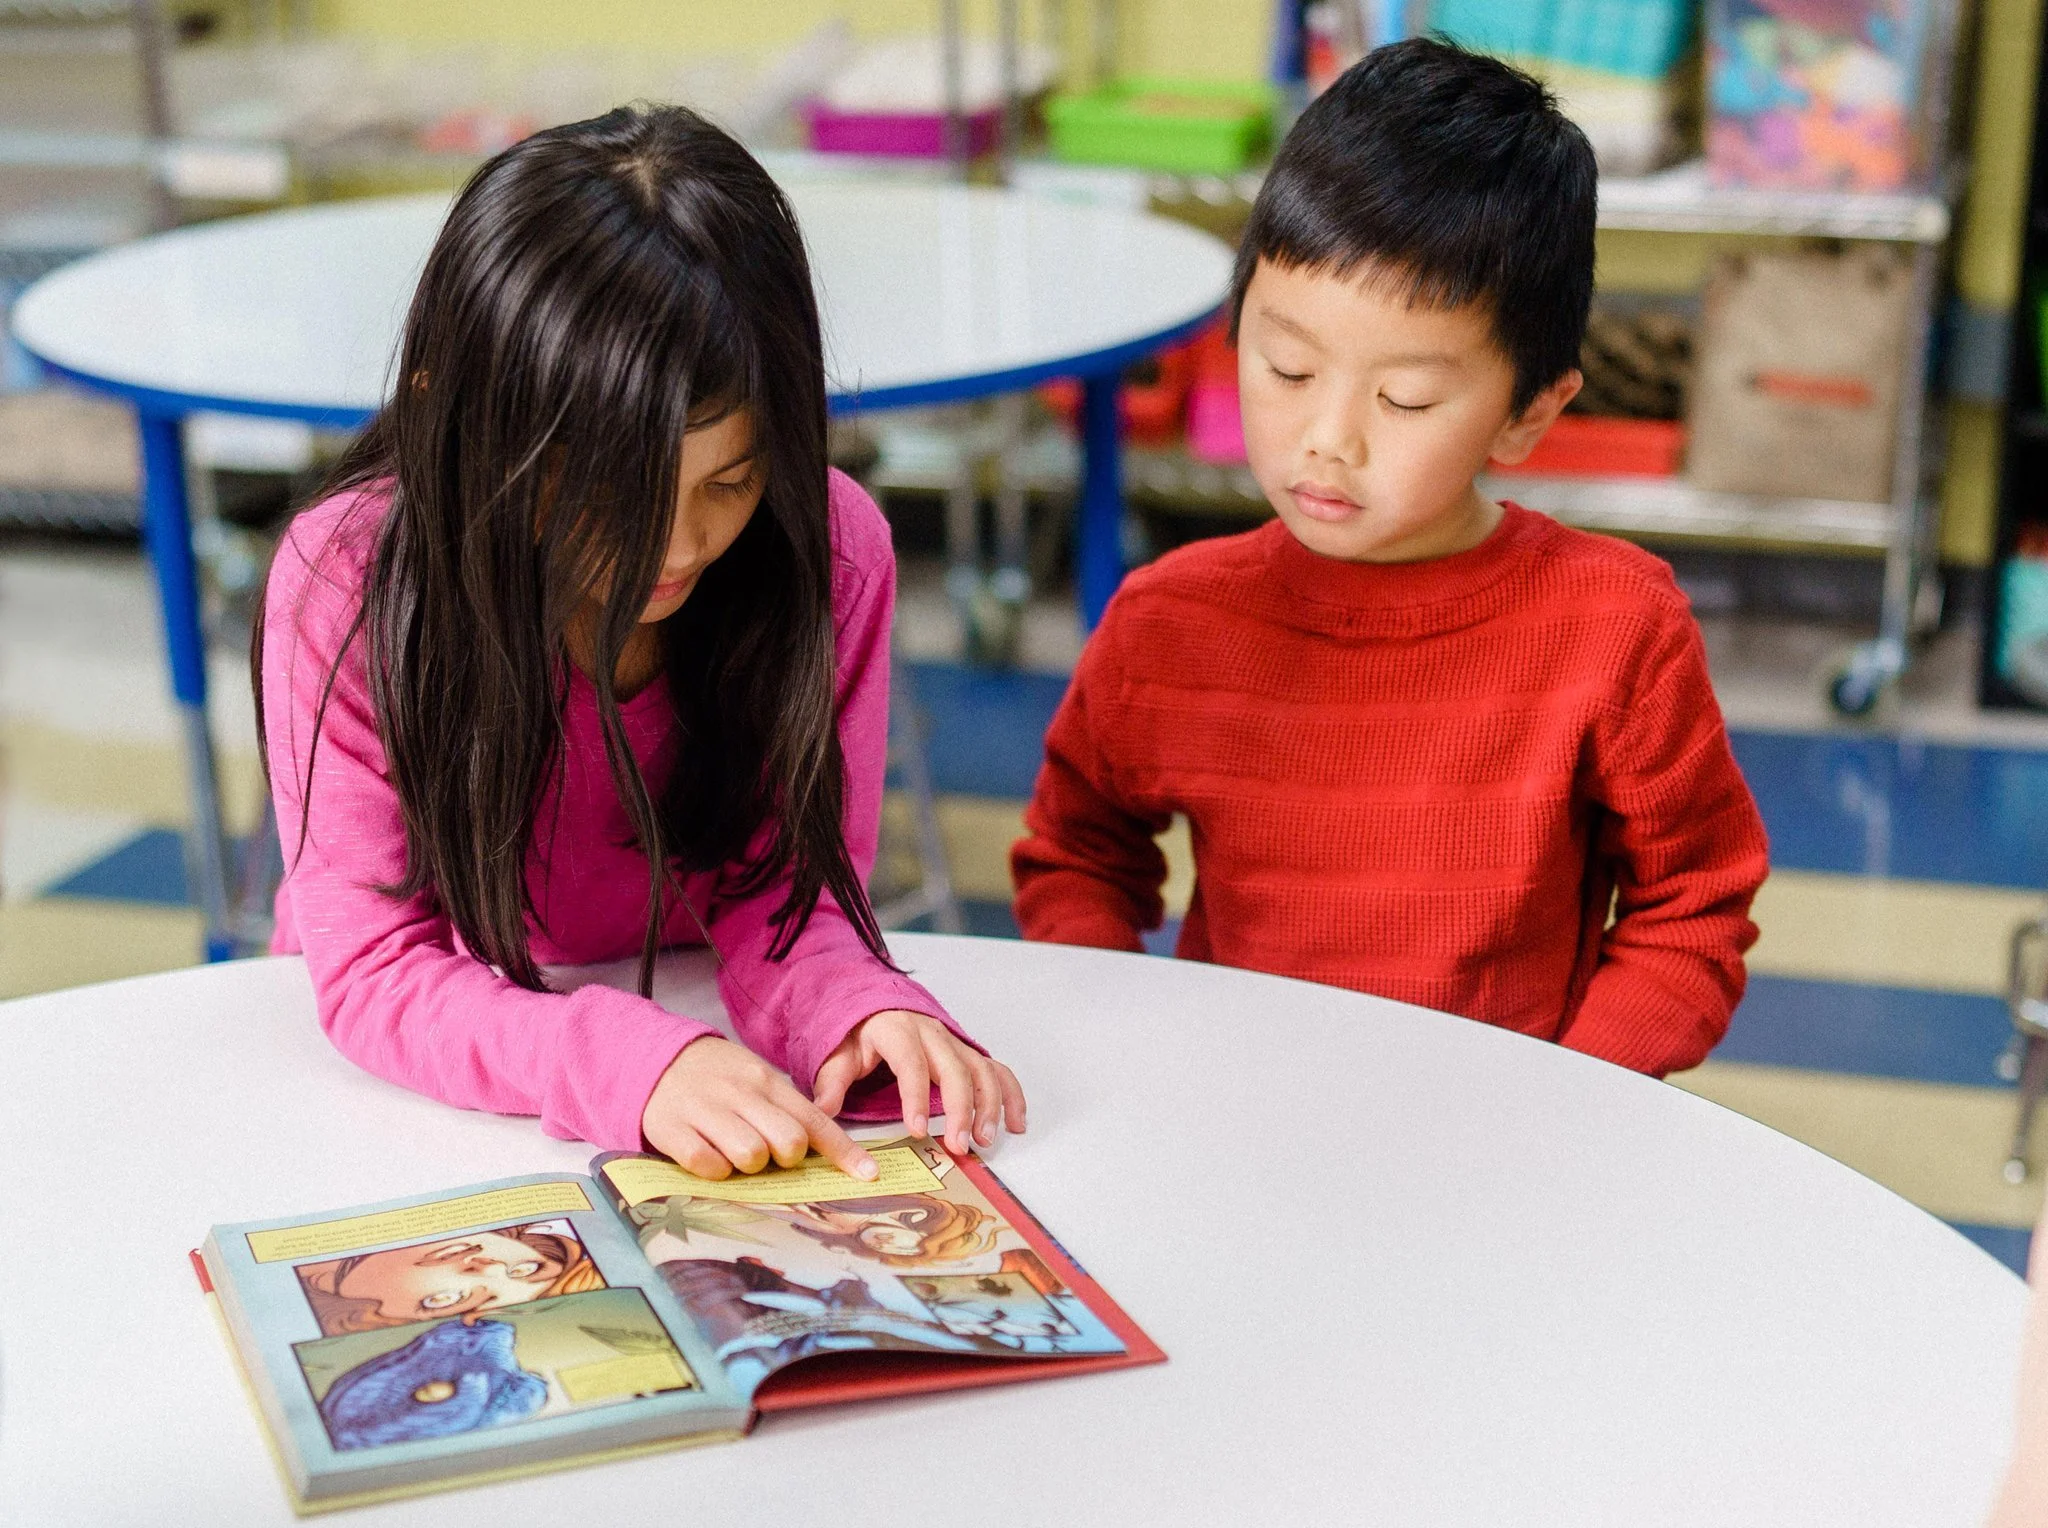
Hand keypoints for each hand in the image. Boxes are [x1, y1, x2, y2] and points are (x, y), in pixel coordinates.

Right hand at [641, 1037, 878, 1180]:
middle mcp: (741, 1094)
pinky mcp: (672, 1129)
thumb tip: (819, 1149)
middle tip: (767, 1153)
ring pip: (750, 1155)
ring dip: (748, 1166)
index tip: (868, 1175)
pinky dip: (713, 1171)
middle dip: (786, 1159)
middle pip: (788, 1143)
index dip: (844, 1151)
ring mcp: (706, 1110)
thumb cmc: (715, 1077)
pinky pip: (707, 1165)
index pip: (815, 1120)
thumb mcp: (755, 1079)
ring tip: (732, 1152)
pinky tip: (706, 1155)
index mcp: (767, 1081)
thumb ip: (785, 1109)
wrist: (651, 1056)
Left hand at [811, 1009, 1026, 1155]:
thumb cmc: (858, 1034)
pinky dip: (1011, 1095)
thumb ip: (831, 1082)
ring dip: (989, 1105)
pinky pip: (997, 1070)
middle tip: (958, 1145)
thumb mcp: (838, 1053)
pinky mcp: (967, 1052)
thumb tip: (821, 1113)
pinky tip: (1016, 1123)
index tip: (917, 1131)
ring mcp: (954, 1042)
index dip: (915, 1097)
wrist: (875, 1005)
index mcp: (896, 1030)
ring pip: (982, 1069)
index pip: (910, 1063)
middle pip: (955, 1068)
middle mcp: (932, 1033)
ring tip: (985, 1140)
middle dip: (960, 1108)